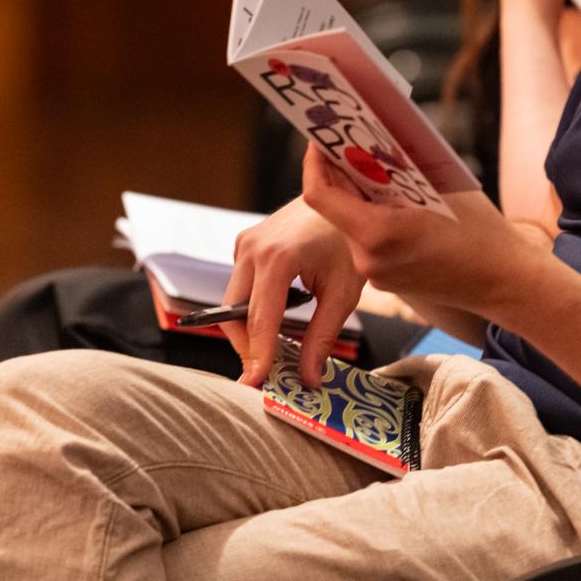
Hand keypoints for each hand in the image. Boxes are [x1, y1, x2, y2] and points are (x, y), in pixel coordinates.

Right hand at [223, 196, 362, 388]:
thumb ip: (323, 336)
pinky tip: (276, 320)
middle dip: (248, 346)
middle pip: (234, 315)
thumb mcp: (343, 292)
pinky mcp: (244, 243)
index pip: (260, 321)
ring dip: (249, 328)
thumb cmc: (348, 240)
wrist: (343, 196)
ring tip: (275, 350)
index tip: (255, 385)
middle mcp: (251, 249)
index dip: (257, 357)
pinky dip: (251, 308)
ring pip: (232, 302)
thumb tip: (309, 378)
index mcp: (277, 259)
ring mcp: (244, 243)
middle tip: (268, 373)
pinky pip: (239, 286)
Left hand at [300, 145, 528, 315]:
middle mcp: (368, 258)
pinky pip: (367, 242)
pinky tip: (395, 202)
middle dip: (339, 173)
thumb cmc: (482, 232)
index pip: (319, 194)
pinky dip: (373, 218)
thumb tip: (373, 133)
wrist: (506, 282)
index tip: (320, 139)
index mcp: (378, 233)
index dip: (315, 162)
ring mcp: (376, 274)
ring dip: (358, 197)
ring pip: (351, 224)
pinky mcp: (386, 281)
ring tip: (378, 169)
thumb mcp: (441, 186)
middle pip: (334, 208)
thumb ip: (401, 165)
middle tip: (348, 142)